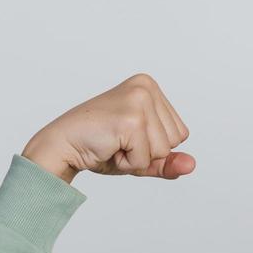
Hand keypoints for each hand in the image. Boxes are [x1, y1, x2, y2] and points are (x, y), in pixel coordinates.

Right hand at [21, 72, 195, 183]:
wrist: (61, 146)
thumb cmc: (99, 147)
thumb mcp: (141, 155)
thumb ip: (168, 161)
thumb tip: (192, 165)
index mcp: (150, 87)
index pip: (180, 134)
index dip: (154, 147)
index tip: (126, 136)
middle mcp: (146, 87)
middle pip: (175, 141)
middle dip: (148, 153)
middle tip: (117, 141)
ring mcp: (139, 101)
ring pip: (163, 151)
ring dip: (137, 158)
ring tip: (113, 143)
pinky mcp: (131, 119)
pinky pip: (145, 159)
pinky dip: (127, 163)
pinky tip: (108, 147)